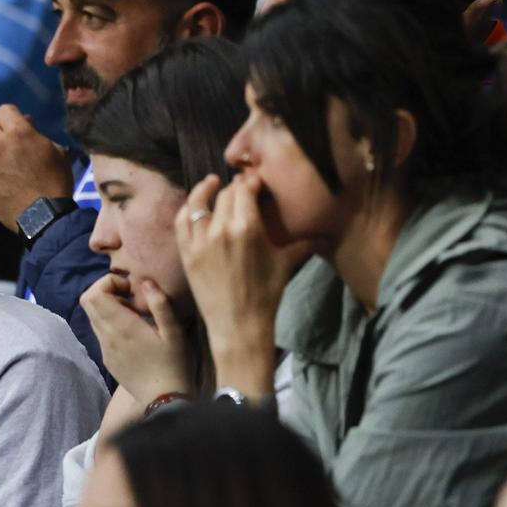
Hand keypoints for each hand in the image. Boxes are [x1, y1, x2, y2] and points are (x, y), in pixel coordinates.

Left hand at [0, 105, 72, 231]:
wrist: (44, 215)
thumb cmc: (56, 180)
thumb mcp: (58, 152)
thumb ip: (38, 135)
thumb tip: (26, 124)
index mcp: (19, 133)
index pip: (4, 110)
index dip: (12, 116)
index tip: (18, 126)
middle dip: (0, 133)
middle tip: (12, 147)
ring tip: (12, 174)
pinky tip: (6, 188)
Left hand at [80, 273, 191, 406]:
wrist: (164, 398)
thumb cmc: (174, 363)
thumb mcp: (174, 332)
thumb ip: (160, 304)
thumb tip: (146, 282)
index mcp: (122, 327)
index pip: (94, 294)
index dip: (109, 283)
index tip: (132, 288)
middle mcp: (107, 336)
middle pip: (87, 302)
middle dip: (106, 290)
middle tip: (131, 296)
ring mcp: (105, 348)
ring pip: (92, 316)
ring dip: (108, 306)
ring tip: (135, 313)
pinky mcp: (107, 358)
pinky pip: (100, 331)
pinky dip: (111, 321)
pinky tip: (133, 330)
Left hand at [175, 174, 300, 396]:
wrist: (239, 326)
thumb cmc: (266, 294)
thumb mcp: (286, 263)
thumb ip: (303, 243)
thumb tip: (324, 234)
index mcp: (249, 228)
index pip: (246, 189)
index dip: (252, 181)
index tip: (256, 181)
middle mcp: (222, 229)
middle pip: (226, 194)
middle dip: (235, 187)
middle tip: (241, 187)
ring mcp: (200, 241)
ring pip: (199, 202)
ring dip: (206, 190)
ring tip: (212, 183)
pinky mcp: (187, 253)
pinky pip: (182, 222)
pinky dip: (188, 209)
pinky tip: (196, 205)